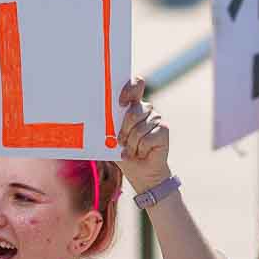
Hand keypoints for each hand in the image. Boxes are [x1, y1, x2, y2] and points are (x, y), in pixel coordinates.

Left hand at [116, 77, 173, 194]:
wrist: (140, 173)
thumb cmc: (123, 153)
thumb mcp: (110, 139)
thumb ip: (107, 126)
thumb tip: (94, 118)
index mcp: (132, 106)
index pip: (134, 86)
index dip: (129, 90)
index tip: (120, 102)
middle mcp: (146, 109)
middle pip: (134, 111)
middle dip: (124, 130)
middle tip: (121, 142)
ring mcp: (156, 118)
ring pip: (139, 128)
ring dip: (132, 144)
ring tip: (132, 150)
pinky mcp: (164, 129)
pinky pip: (147, 138)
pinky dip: (141, 149)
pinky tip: (142, 153)